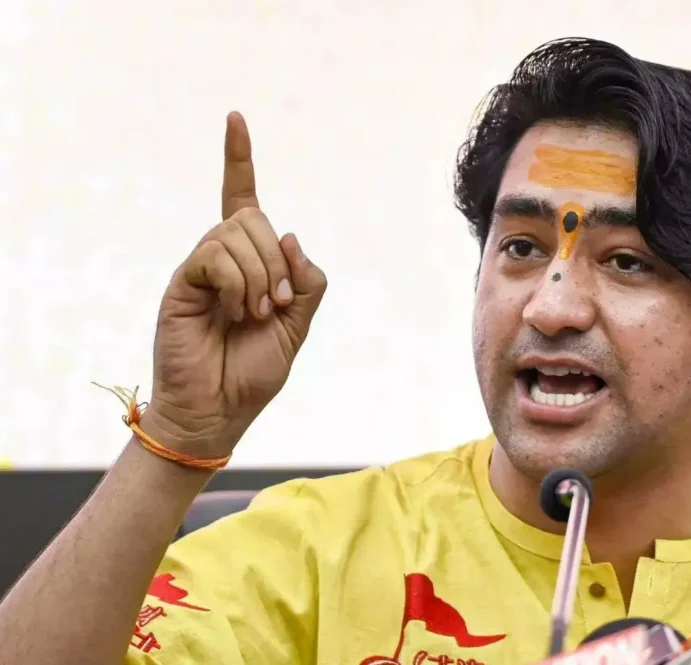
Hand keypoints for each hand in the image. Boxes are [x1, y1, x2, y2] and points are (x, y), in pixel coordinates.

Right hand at [142, 112, 327, 458]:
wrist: (219, 409)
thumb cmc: (254, 370)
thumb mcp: (298, 325)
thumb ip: (306, 281)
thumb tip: (289, 235)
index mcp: (251, 262)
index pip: (243, 200)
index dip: (239, 159)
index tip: (234, 117)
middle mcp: (223, 257)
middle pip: (254, 218)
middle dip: (276, 261)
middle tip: (275, 303)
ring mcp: (200, 267)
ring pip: (238, 235)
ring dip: (259, 277)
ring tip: (254, 314)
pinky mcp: (183, 281)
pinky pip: (215, 256)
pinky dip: (237, 283)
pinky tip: (233, 312)